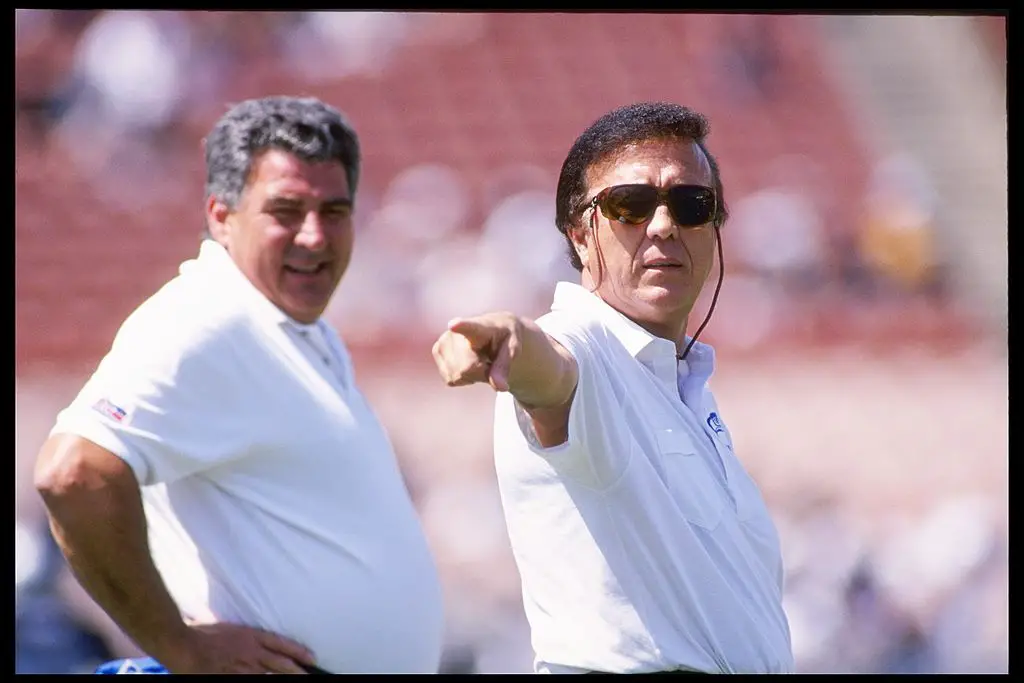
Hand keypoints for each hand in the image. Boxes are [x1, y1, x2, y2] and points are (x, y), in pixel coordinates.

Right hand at [161, 622, 318, 673]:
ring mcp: (243, 667)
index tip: (312, 657)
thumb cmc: (202, 633)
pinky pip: (252, 681)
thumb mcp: (229, 629)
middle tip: (311, 675)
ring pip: (269, 675)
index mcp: (252, 636)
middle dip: (297, 670)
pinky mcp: (232, 676)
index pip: (281, 643)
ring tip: (299, 680)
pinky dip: (262, 682)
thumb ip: (244, 636)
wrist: (185, 644)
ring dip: (283, 678)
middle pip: (280, 663)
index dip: (298, 651)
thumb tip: (252, 639)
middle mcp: (251, 652)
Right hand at [431, 312, 521, 391]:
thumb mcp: (513, 350)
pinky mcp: (437, 351)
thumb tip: (499, 387)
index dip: (461, 327)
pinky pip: (451, 379)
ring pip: (457, 376)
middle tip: (490, 362)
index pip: (469, 327)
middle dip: (481, 373)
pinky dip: (463, 378)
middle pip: (467, 368)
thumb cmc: (504, 339)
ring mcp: (444, 340)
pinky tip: (468, 364)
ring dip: (472, 376)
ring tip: (479, 360)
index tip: (454, 325)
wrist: (493, 331)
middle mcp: (456, 330)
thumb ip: (504, 367)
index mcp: (480, 326)